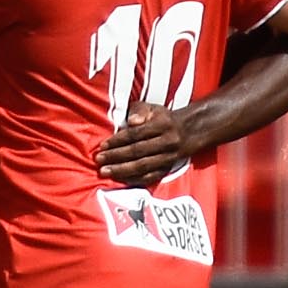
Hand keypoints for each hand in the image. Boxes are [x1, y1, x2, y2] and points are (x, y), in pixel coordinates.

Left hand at [97, 99, 212, 187]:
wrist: (189, 131)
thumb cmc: (163, 118)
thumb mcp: (153, 108)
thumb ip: (139, 111)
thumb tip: (132, 122)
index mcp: (162, 125)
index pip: (136, 134)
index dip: (118, 141)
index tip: (102, 146)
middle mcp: (167, 142)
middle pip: (138, 151)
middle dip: (116, 157)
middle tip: (99, 161)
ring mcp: (169, 157)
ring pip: (144, 166)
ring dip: (122, 170)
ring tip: (105, 172)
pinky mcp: (168, 169)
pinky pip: (151, 177)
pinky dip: (135, 179)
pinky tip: (120, 179)